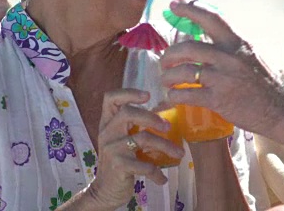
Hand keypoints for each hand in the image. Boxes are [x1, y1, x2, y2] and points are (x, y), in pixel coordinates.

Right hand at [85, 88, 184, 208]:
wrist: (105, 190)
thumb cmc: (119, 160)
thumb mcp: (123, 140)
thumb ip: (137, 126)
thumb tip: (167, 113)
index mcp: (108, 122)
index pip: (110, 98)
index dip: (128, 93)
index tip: (147, 95)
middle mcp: (107, 132)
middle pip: (127, 113)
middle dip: (151, 117)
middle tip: (168, 126)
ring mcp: (111, 149)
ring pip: (142, 138)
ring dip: (165, 146)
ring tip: (179, 154)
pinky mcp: (119, 166)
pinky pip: (144, 165)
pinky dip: (157, 172)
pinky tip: (162, 179)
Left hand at [160, 0, 283, 133]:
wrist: (282, 110)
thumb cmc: (267, 83)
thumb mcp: (252, 55)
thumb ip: (231, 47)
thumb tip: (208, 39)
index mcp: (237, 43)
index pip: (211, 18)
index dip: (189, 8)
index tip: (174, 4)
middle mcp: (229, 57)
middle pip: (188, 47)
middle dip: (169, 54)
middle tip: (165, 61)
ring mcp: (223, 79)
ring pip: (183, 72)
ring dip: (168, 77)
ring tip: (166, 81)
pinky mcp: (218, 100)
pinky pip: (186, 95)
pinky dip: (174, 96)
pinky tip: (173, 98)